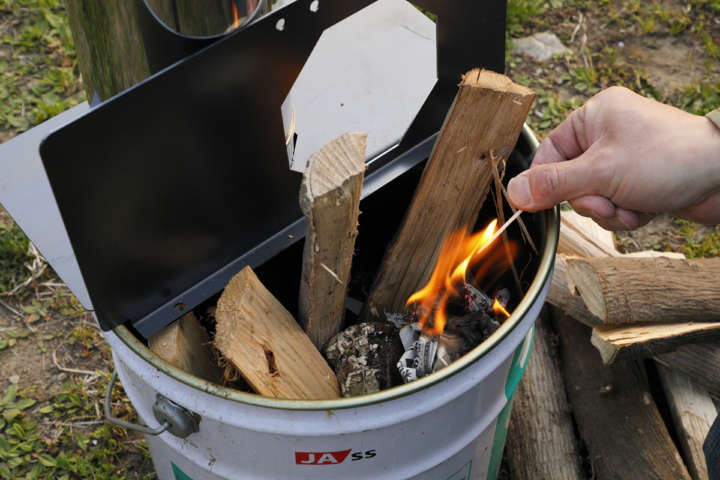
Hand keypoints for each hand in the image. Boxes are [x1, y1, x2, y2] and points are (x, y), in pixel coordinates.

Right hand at [507, 86, 719, 229]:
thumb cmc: (670, 158)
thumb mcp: (601, 172)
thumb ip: (554, 184)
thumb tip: (514, 193)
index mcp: (593, 117)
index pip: (548, 155)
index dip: (546, 183)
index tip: (545, 204)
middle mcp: (606, 134)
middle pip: (569, 181)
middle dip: (591, 201)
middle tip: (609, 201)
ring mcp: (624, 159)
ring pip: (593, 198)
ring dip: (610, 212)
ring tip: (634, 206)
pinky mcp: (639, 181)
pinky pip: (614, 205)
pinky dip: (627, 214)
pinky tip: (646, 210)